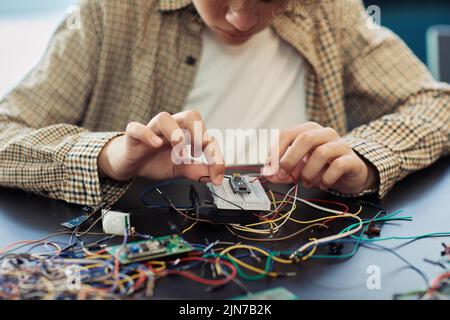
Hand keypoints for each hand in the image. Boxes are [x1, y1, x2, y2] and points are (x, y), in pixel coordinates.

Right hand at [97, 110, 224, 184]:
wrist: (130, 164)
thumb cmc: (154, 161)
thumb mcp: (178, 168)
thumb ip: (195, 171)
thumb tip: (214, 176)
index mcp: (185, 134)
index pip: (205, 135)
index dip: (214, 155)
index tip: (217, 174)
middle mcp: (171, 128)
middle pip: (190, 115)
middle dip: (199, 131)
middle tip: (201, 150)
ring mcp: (152, 130)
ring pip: (164, 118)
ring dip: (176, 133)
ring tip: (180, 149)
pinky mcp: (133, 136)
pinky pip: (137, 128)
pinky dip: (147, 135)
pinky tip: (156, 144)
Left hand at [264, 122, 377, 194]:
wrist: (351, 172)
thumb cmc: (322, 166)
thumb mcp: (299, 168)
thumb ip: (283, 171)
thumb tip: (268, 175)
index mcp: (308, 131)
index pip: (287, 133)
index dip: (275, 150)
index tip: (268, 166)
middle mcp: (325, 134)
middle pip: (305, 138)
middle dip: (290, 159)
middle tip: (283, 174)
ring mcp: (340, 145)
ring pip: (321, 153)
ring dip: (308, 172)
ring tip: (306, 182)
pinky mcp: (352, 160)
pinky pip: (338, 166)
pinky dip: (326, 178)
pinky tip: (322, 184)